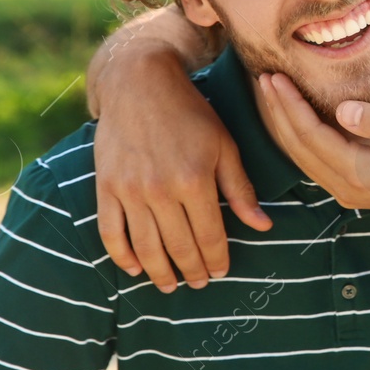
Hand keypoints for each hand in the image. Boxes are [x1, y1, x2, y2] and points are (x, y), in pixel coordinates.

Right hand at [94, 48, 271, 291]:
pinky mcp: (107, 187)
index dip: (217, 259)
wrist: (140, 84)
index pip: (210, 236)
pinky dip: (122, 256)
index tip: (221, 273)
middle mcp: (161, 190)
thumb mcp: (225, 145)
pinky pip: (111, 233)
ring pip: (146, 248)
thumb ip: (241, 189)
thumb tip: (263, 226)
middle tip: (198, 285)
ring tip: (169, 286)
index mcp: (195, 180)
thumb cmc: (191, 113)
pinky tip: (134, 268)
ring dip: (159, 273)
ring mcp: (130, 190)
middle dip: (191, 271)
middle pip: (178, 247)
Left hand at [257, 73, 369, 221]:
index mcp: (360, 172)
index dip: (290, 105)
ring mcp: (346, 191)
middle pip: (298, 147)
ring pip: (301, 157)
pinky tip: (294, 119)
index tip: (276, 78)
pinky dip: (298, 137)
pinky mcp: (350, 188)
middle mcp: (345, 186)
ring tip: (272, 95)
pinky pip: (313, 161)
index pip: (312, 135)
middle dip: (278, 112)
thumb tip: (342, 110)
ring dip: (284, 125)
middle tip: (263, 79)